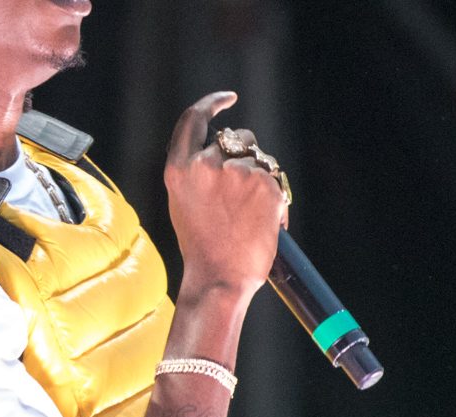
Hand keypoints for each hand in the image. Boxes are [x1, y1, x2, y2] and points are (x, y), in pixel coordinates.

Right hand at [165, 91, 288, 299]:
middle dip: (245, 154)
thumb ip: (197, 173)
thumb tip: (222, 152)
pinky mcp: (266, 185)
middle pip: (237, 138)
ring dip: (260, 178)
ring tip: (249, 215)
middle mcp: (206, 164)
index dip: (212, 104)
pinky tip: (263, 222)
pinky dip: (274, 199)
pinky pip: (275, 180)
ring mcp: (237, 173)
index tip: (228, 99)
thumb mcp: (184, 202)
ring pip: (260, 159)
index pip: (194, 119)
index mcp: (180, 169)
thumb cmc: (203, 246)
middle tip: (243, 190)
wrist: (220, 277)